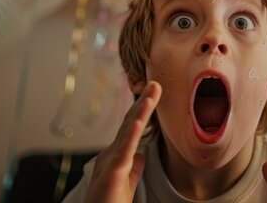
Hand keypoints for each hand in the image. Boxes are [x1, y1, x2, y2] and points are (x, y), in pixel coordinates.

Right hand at [83, 81, 161, 202]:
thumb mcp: (127, 182)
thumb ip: (134, 167)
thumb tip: (142, 154)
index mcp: (117, 155)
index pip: (132, 128)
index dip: (143, 110)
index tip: (154, 92)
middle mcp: (112, 154)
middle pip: (129, 124)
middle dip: (143, 103)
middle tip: (155, 84)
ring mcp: (110, 162)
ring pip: (127, 133)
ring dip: (139, 113)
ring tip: (151, 95)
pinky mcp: (111, 174)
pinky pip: (123, 153)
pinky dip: (130, 137)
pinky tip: (137, 123)